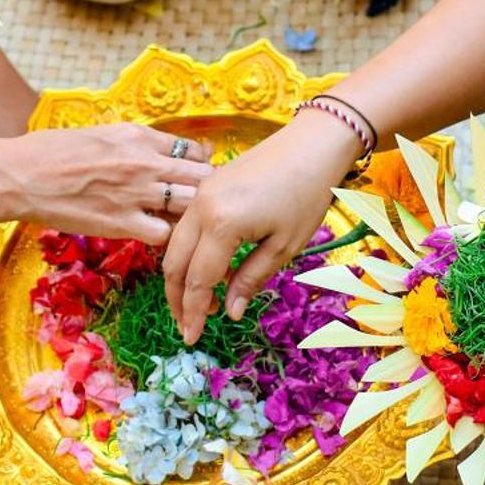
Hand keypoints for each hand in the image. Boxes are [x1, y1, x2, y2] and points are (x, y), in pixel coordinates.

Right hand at [0, 123, 210, 243]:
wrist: (18, 176)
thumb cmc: (51, 152)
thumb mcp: (99, 134)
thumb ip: (132, 144)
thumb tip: (157, 152)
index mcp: (137, 136)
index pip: (190, 148)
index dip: (200, 164)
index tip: (197, 175)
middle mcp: (143, 162)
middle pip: (200, 175)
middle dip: (206, 189)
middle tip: (203, 203)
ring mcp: (134, 193)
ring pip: (189, 204)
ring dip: (190, 214)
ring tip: (185, 223)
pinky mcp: (120, 223)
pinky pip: (164, 233)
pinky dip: (167, 237)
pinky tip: (157, 236)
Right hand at [163, 110, 365, 342]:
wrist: (311, 144)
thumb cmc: (305, 195)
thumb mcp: (284, 246)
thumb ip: (251, 279)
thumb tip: (229, 312)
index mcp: (221, 225)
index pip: (197, 280)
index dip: (193, 313)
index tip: (192, 339)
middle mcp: (200, 208)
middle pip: (173, 264)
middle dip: (177, 300)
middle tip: (189, 326)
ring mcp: (199, 194)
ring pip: (174, 245)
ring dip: (180, 278)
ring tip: (199, 304)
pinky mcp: (205, 187)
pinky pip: (185, 227)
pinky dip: (188, 254)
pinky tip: (208, 272)